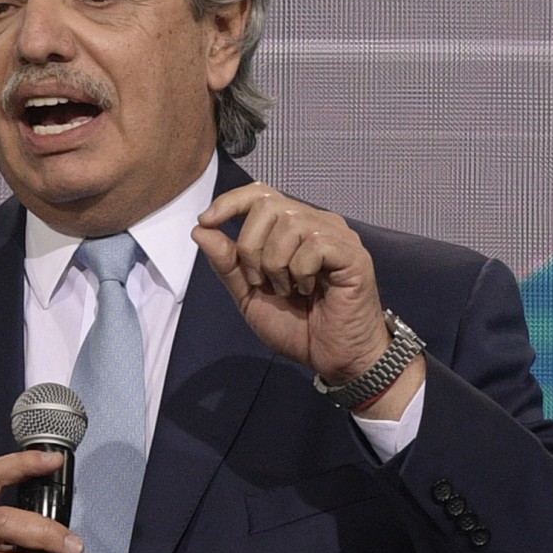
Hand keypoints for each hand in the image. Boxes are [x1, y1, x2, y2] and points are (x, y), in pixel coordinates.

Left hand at [192, 184, 423, 417]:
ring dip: (276, 264)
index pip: (259, 194)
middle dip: (251, 246)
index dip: (230, 201)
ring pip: (290, 223)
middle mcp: (315, 223)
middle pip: (268, 206)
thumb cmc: (298, 327)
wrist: (333, 358)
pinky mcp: (352, 253)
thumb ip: (227, 264)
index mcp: (291, 228)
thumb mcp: (250, 296)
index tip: (206, 221)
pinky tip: (309, 290)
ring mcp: (336, 236)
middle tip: (261, 280)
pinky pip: (314, 244)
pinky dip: (301, 271)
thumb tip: (200, 230)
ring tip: (288, 290)